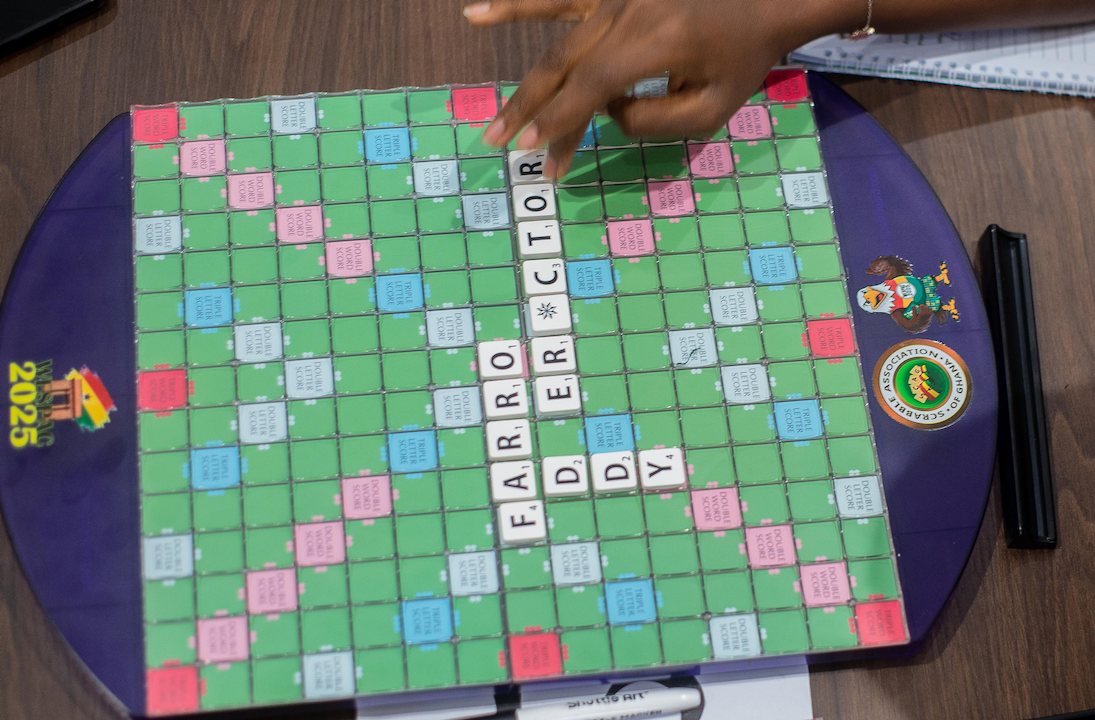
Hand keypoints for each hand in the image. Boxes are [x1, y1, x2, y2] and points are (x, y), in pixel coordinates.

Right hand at [464, 0, 831, 177]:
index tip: (533, 152)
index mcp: (656, 40)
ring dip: (523, 77)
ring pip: (556, 37)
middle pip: (565, 67)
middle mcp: (628, 9)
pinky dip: (518, 5)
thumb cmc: (742, 59)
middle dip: (530, 110)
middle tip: (500, 146)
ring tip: (489, 107)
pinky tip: (476, 12)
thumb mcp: (711, 110)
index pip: (591, 86)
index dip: (559, 120)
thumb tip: (604, 112)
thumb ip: (654, 122)